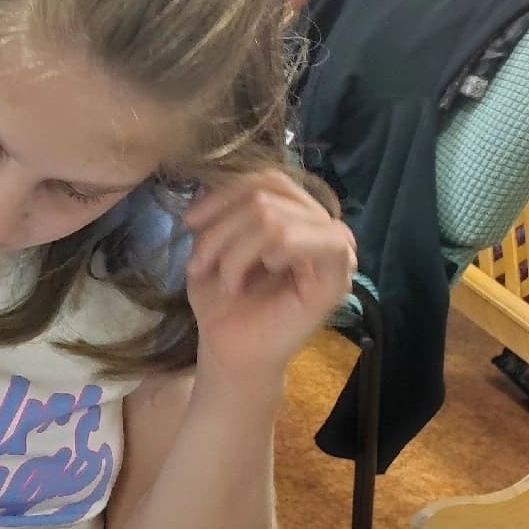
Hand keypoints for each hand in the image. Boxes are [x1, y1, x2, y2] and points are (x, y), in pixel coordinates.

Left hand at [184, 171, 357, 383]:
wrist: (229, 349)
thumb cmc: (223, 300)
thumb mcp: (213, 244)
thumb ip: (221, 208)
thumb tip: (210, 181)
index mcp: (297, 214)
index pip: (268, 179)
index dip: (223, 195)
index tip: (189, 223)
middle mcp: (322, 226)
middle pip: (268, 196)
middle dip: (222, 230)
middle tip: (200, 264)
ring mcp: (335, 249)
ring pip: (276, 218)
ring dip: (234, 249)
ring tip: (224, 279)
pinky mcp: (339, 276)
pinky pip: (311, 238)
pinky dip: (271, 253)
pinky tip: (260, 271)